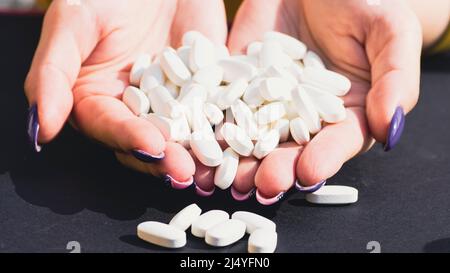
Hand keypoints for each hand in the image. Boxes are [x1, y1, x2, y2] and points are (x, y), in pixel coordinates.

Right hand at [25, 0, 226, 184]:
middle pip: (148, 140)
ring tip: (212, 167)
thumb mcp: (74, 21)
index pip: (109, 126)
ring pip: (184, 134)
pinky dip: (227, 125)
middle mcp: (135, 108)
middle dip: (166, 157)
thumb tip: (40, 130)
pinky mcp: (205, 89)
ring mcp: (173, 101)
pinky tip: (239, 138)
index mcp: (97, 99)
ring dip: (197, 152)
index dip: (128, 138)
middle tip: (185, 171)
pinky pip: (217, 109)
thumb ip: (52, 73)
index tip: (149, 145)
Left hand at [203, 0, 420, 203]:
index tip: (309, 172)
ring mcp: (268, 99)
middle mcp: (304, 114)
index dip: (325, 158)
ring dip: (236, 158)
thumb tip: (390, 127)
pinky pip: (222, 102)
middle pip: (290, 148)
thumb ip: (395, 81)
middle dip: (274, 167)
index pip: (338, 142)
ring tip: (222, 176)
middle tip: (260, 183)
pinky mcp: (239, 80)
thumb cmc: (366, 2)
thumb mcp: (389, 33)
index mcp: (347, 112)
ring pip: (252, 135)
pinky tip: (195, 139)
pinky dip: (209, 121)